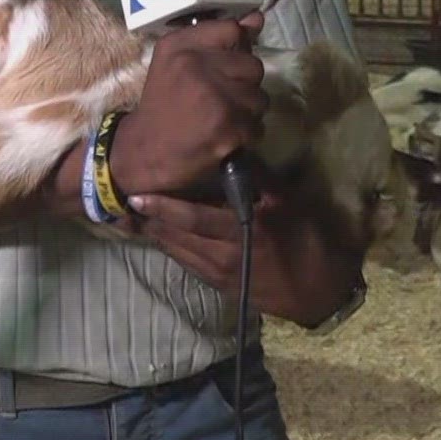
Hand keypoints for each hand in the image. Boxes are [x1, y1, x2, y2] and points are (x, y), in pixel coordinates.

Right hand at [108, 11, 266, 198]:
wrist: (146, 152)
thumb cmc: (163, 103)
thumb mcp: (176, 62)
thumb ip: (216, 39)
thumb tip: (257, 19)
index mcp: (180, 46)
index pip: (232, 30)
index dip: (236, 49)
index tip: (225, 65)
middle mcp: (196, 66)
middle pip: (253, 65)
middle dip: (243, 84)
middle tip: (221, 98)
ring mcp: (215, 97)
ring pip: (259, 98)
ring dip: (247, 112)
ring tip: (222, 118)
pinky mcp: (228, 127)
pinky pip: (257, 126)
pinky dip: (245, 135)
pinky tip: (224, 137)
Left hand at [128, 188, 354, 323]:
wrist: (319, 289)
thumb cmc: (307, 239)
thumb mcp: (287, 202)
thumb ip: (259, 178)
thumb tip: (234, 150)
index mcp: (241, 231)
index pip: (193, 218)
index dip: (163, 207)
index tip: (137, 196)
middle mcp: (224, 255)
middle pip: (176, 237)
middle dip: (148, 221)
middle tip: (122, 205)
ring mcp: (220, 274)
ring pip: (178, 252)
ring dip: (155, 235)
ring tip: (132, 218)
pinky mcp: (220, 286)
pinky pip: (188, 265)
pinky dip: (171, 249)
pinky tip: (160, 237)